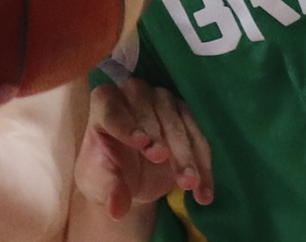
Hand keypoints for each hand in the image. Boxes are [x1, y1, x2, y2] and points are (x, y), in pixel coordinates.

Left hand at [75, 80, 213, 219]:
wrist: (127, 177)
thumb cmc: (107, 171)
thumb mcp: (102, 183)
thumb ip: (110, 192)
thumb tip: (116, 211)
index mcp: (104, 103)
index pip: (113, 111)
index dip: (128, 126)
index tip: (143, 145)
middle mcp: (133, 94)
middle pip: (152, 115)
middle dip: (165, 143)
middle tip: (170, 169)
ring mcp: (161, 101)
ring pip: (179, 124)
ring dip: (188, 156)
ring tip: (190, 185)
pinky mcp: (184, 115)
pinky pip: (197, 139)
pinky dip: (203, 165)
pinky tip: (203, 192)